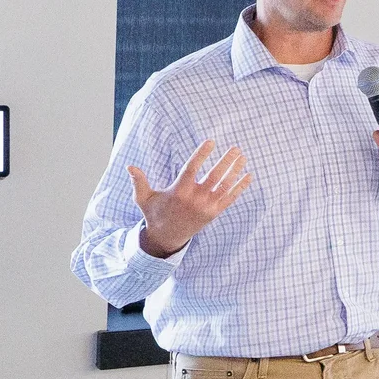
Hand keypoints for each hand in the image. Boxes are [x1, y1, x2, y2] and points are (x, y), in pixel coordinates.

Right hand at [129, 139, 251, 258]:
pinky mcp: (214, 213)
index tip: (211, 141)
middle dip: (226, 161)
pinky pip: (230, 198)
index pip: (192, 168)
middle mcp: (195, 198)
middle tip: (236, 147)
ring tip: (243, 157)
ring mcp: (206, 206)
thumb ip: (139, 181)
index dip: (202, 154)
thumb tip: (129, 166)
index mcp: (179, 191)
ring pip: (225, 186)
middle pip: (214, 175)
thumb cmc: (155, 213)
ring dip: (235, 171)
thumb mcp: (144, 198)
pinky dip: (240, 187)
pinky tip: (248, 175)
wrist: (166, 237)